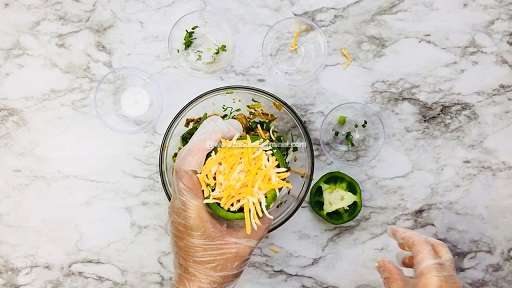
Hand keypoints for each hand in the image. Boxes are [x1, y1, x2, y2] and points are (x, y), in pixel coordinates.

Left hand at [170, 116, 271, 287]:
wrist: (195, 285)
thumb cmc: (213, 270)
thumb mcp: (242, 246)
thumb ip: (259, 222)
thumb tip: (272, 201)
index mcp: (190, 209)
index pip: (186, 168)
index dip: (202, 145)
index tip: (224, 134)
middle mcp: (181, 202)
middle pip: (184, 158)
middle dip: (206, 136)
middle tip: (231, 127)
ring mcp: (180, 202)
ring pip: (185, 163)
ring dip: (204, 144)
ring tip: (226, 133)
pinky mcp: (185, 204)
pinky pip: (191, 174)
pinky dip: (206, 159)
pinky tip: (221, 155)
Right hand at [376, 227, 460, 287]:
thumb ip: (391, 274)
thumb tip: (382, 263)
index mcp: (434, 266)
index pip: (418, 241)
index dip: (403, 233)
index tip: (392, 230)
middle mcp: (447, 271)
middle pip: (434, 246)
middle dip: (415, 241)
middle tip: (400, 240)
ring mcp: (452, 281)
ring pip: (438, 260)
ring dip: (420, 256)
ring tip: (404, 261)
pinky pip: (440, 271)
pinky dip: (427, 268)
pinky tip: (415, 276)